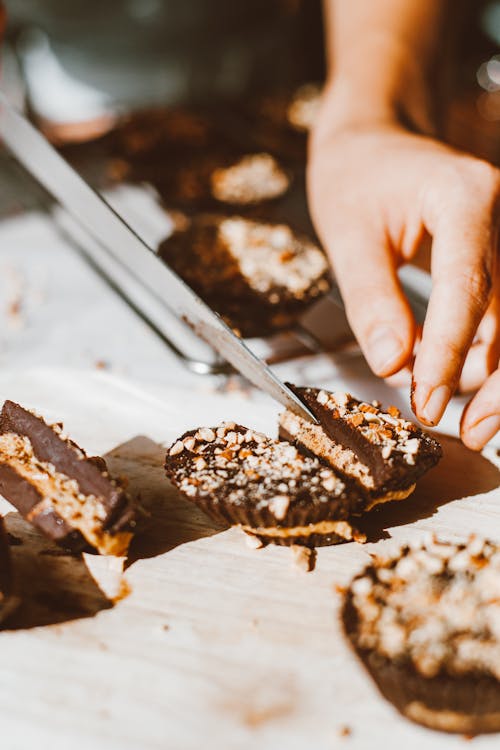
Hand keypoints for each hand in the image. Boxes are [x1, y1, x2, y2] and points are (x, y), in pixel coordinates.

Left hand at [308, 115, 499, 448]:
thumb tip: (394, 365)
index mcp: (466, 198)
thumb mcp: (349, 235)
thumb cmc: (356, 176)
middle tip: (469, 432)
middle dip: (497, 382)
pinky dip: (487, 355)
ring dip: (496, 377)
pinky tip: (463, 384)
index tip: (428, 401)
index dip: (450, 353)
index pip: (468, 287)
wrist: (375, 140)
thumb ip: (372, 300)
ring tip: (463, 420)